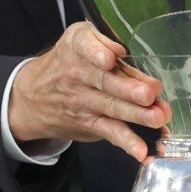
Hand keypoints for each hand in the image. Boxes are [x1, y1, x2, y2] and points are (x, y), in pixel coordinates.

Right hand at [8, 21, 170, 160]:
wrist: (34, 96)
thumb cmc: (66, 62)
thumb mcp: (77, 40)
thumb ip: (102, 41)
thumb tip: (124, 52)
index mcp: (77, 47)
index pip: (85, 47)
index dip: (98, 53)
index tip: (110, 60)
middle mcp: (78, 74)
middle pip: (106, 81)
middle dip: (128, 89)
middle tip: (148, 94)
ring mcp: (84, 102)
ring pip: (112, 107)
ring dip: (136, 115)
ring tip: (156, 118)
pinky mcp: (90, 123)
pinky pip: (110, 132)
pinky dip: (127, 142)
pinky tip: (141, 151)